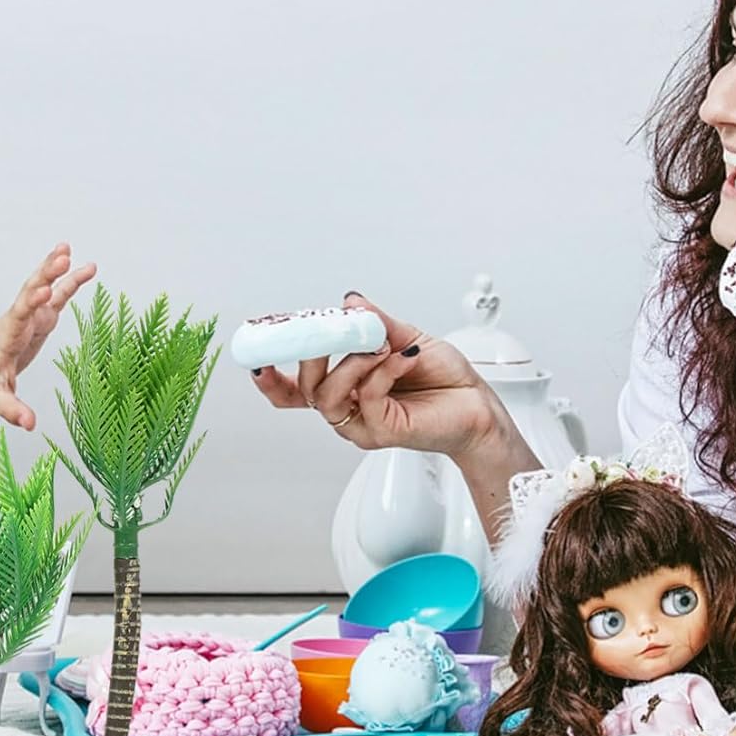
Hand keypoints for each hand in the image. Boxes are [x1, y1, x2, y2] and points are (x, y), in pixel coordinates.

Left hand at [0, 242, 96, 429]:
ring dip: (56, 268)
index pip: (20, 314)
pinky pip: (57, 295)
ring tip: (69, 249)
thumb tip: (29, 424)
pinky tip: (86, 267)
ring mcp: (31, 314)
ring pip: (44, 286)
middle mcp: (20, 318)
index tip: (43, 290)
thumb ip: (10, 408)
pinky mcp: (41, 316)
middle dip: (45, 274)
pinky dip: (69, 280)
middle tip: (62, 257)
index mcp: (8, 334)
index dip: (31, 302)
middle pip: (32, 291)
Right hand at [249, 291, 502, 457]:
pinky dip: (381, 372)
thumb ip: (375, 323)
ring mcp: (362, 424)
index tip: (258, 354)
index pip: (295, 390)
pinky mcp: (382, 432)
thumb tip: (350, 303)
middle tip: (329, 330)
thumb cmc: (443, 378)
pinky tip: (399, 359)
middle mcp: (348, 409)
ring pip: (329, 397)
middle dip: (312, 355)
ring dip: (351, 364)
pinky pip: (366, 398)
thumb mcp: (405, 338)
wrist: (477, 405)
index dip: (271, 377)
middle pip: (307, 389)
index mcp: (345, 388)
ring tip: (377, 346)